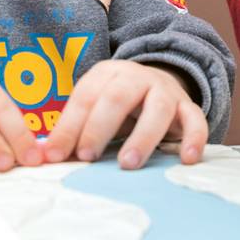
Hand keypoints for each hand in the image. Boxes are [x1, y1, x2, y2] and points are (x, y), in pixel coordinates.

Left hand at [41, 61, 206, 169]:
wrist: (156, 83)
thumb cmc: (116, 105)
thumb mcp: (93, 108)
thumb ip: (72, 130)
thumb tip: (43, 158)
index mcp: (107, 74)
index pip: (85, 97)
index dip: (69, 126)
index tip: (56, 156)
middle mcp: (137, 77)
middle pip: (117, 98)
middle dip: (99, 128)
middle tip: (87, 157)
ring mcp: (165, 91)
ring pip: (157, 109)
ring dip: (142, 137)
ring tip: (128, 164)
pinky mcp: (187, 106)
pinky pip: (195, 119)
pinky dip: (194, 138)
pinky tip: (187, 159)